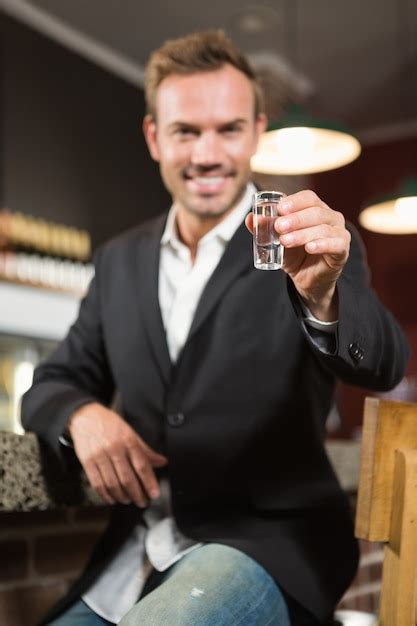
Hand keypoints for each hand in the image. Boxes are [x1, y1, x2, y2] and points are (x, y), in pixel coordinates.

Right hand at [68, 403, 167, 506]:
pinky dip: (105, 495)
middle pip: (127, 478)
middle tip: (142, 502)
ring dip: (122, 496)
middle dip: (137, 494)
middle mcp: (114, 448)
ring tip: (128, 500)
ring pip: (112, 483)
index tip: (154, 494)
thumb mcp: (131, 433)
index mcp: (128, 440)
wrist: (86, 417)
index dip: (149, 482)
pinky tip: (111, 498)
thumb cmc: (110, 425)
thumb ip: (145, 450)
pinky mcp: (87, 462)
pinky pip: (97, 483)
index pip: (141, 465)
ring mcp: (99, 456)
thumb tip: (162, 462)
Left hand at [246, 190, 350, 319]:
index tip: (279, 209)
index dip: (294, 201)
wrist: (307, 279)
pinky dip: (322, 244)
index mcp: (315, 209)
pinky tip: (309, 248)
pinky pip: (335, 244)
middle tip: (279, 227)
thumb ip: (264, 229)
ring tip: (285, 241)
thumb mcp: (276, 241)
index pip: (308, 198)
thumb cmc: (294, 255)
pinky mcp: (342, 249)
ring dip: (302, 233)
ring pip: (323, 228)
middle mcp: (330, 217)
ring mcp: (339, 232)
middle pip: (316, 211)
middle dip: (295, 218)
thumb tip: (251, 218)